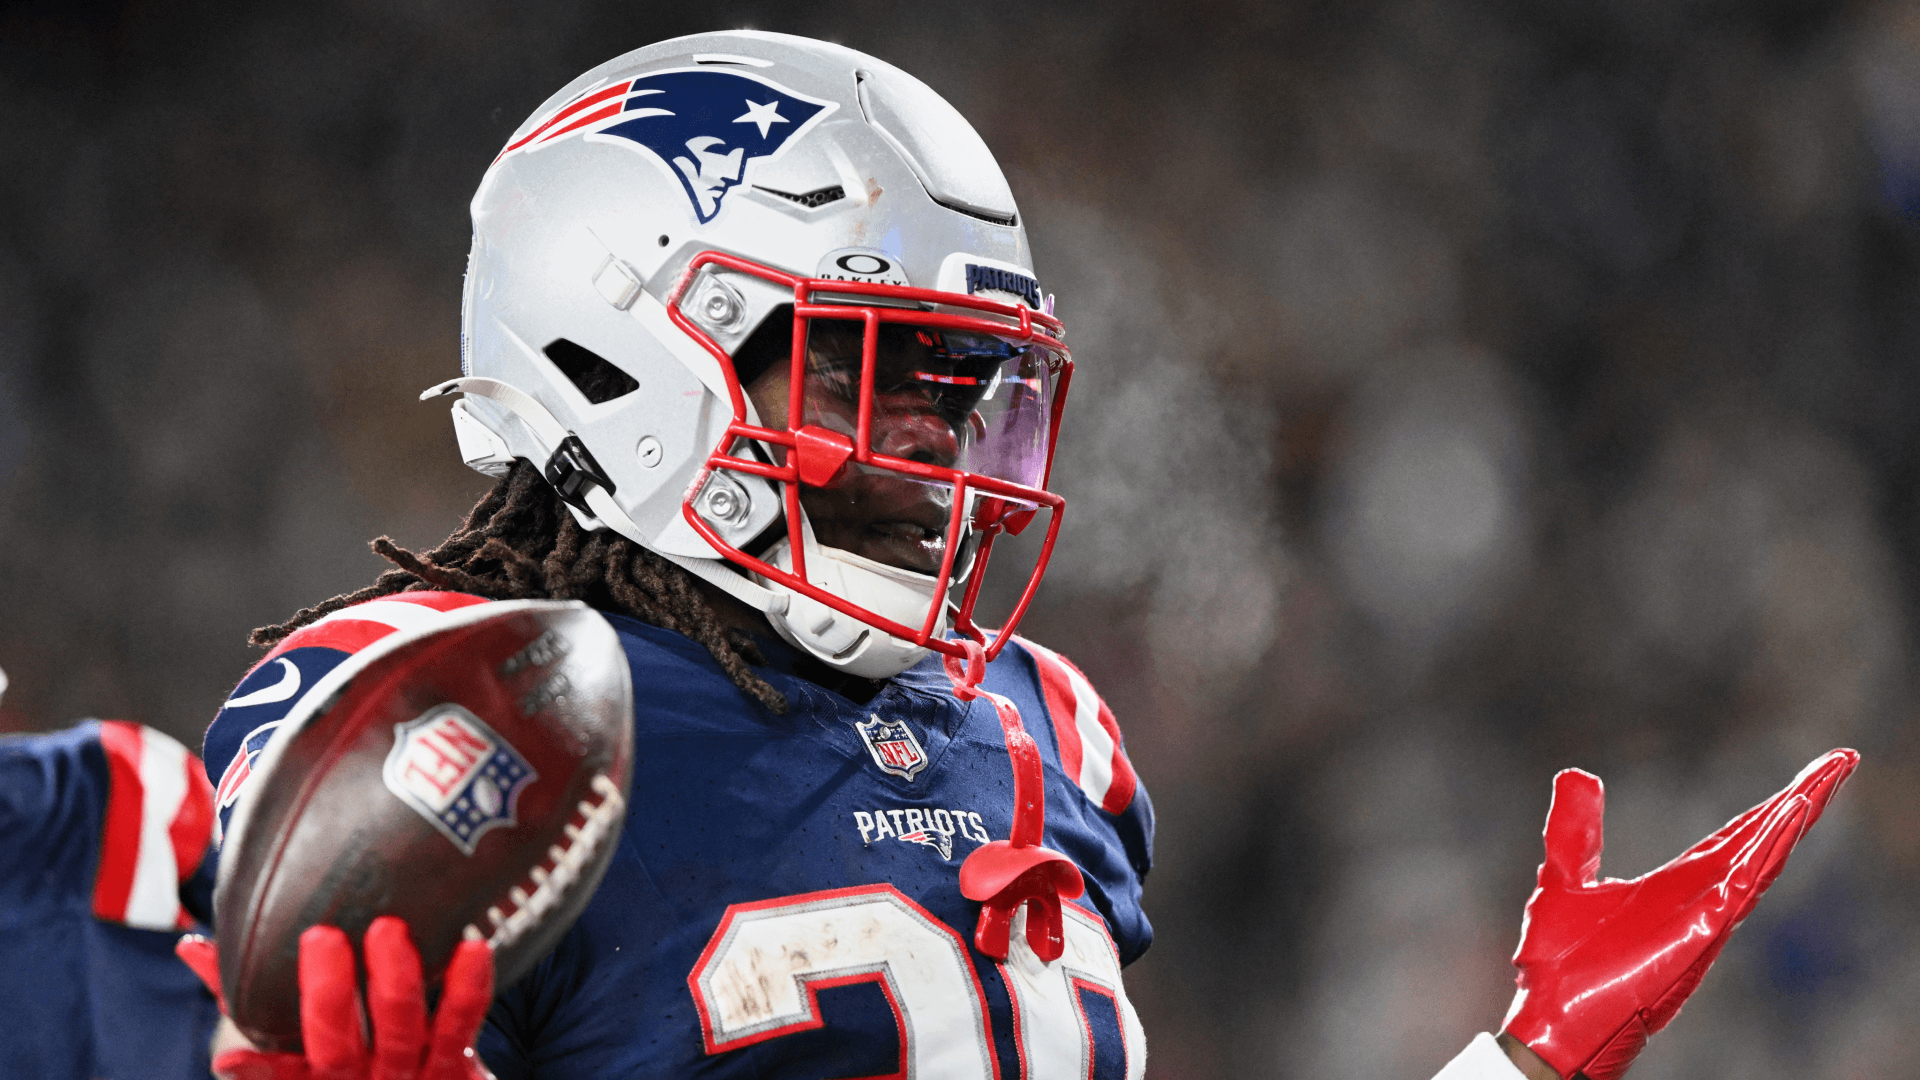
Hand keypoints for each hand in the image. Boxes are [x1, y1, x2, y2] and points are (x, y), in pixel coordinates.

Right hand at [177, 917, 495, 1079]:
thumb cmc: (355, 1058)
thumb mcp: (302, 1038)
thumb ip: (247, 994)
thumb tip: (191, 948)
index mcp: (317, 1073)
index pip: (280, 1071)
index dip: (258, 1069)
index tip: (230, 1061)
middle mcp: (359, 1078)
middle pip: (336, 1045)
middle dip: (328, 993)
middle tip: (321, 937)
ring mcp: (409, 1074)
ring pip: (400, 1030)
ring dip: (394, 981)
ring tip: (388, 931)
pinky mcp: (459, 1067)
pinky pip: (462, 1024)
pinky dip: (468, 987)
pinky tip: (472, 947)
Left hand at [1499, 748, 1856, 1079]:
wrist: (1548, 1018)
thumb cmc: (1558, 965)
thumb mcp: (1564, 877)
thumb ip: (1575, 830)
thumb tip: (1577, 775)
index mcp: (1676, 887)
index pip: (1734, 839)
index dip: (1769, 809)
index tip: (1806, 778)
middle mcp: (1700, 900)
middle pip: (1761, 841)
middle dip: (1801, 800)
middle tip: (1840, 760)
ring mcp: (1704, 918)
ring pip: (1763, 859)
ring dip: (1794, 817)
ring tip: (1827, 775)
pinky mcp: (1699, 935)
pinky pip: (1743, 886)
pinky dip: (1767, 851)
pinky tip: (1790, 817)